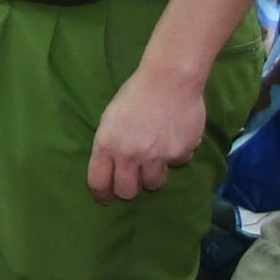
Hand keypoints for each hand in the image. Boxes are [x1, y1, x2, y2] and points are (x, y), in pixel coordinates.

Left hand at [91, 59, 213, 202]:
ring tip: (155, 159)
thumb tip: (113, 167)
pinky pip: (178, 163)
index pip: (99, 182)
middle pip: (128, 192)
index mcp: (107, 145)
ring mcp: (158, 156)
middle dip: (130, 190)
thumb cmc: (135, 95)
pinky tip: (175, 138)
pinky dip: (176, 155)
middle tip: (133, 182)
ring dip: (153, 176)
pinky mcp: (181, 152)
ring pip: (154, 184)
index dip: (102, 194)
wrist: (169, 80)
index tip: (106, 199)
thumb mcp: (110, 120)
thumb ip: (110, 145)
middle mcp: (130, 155)